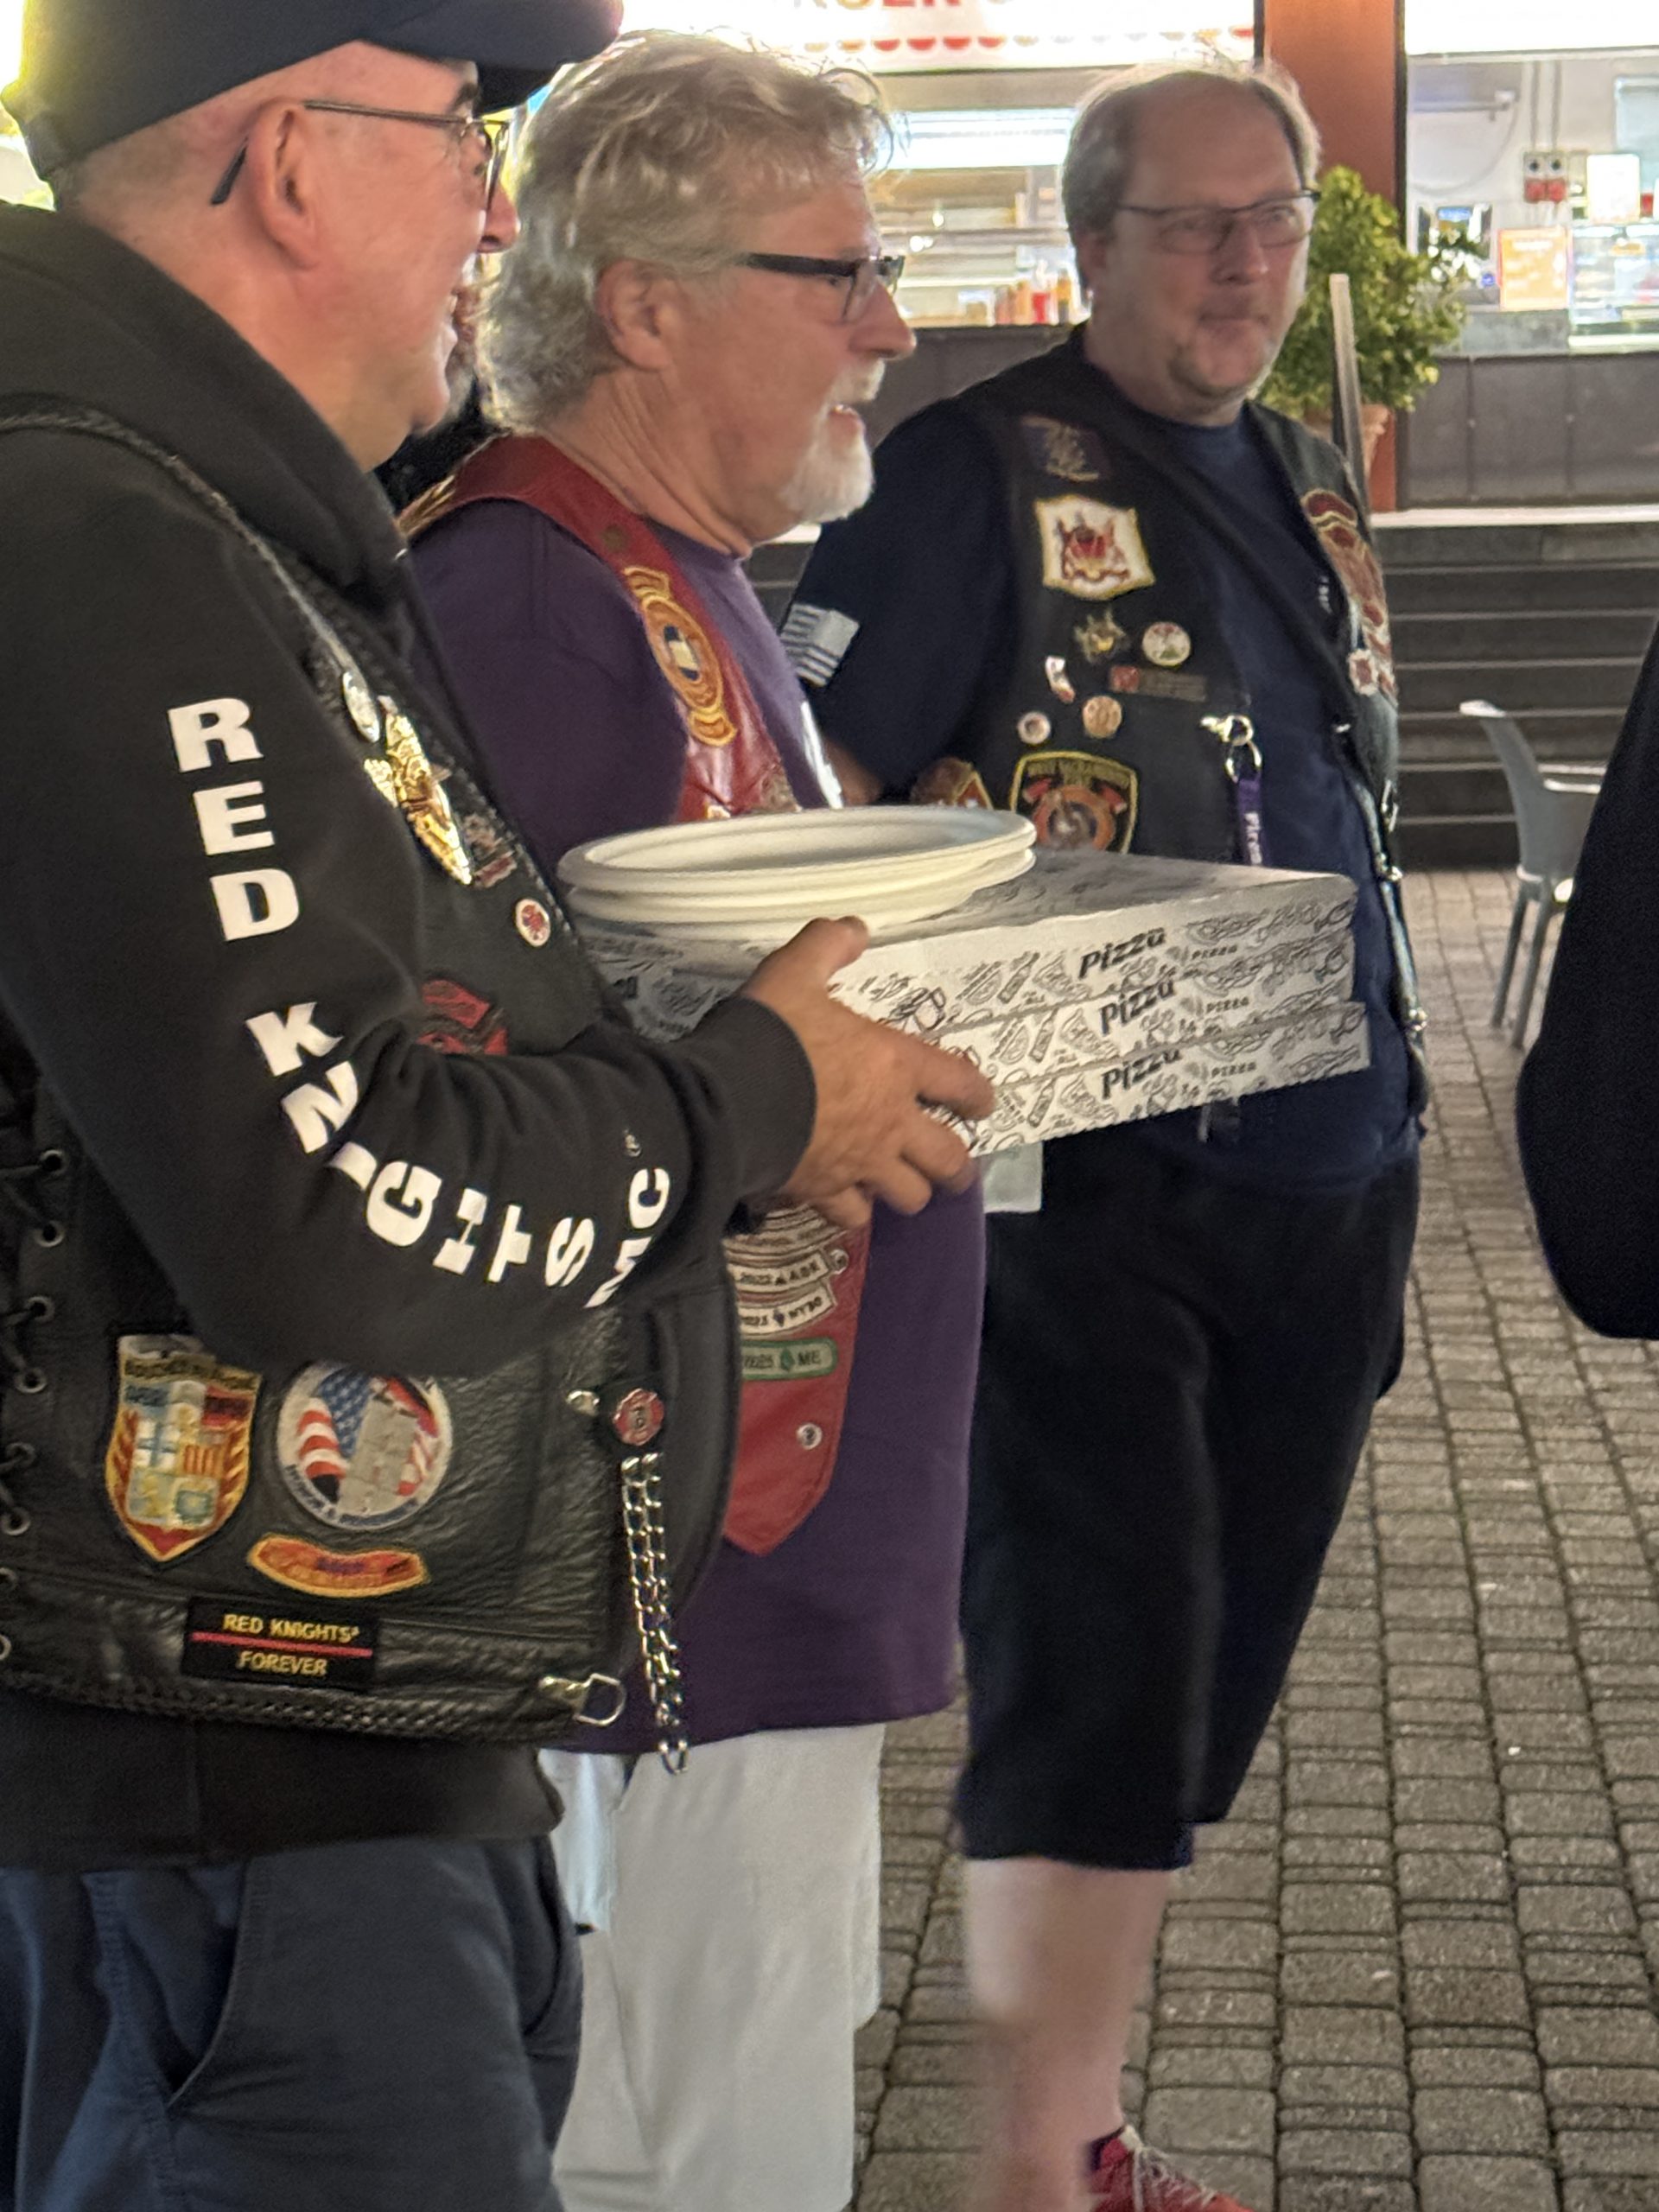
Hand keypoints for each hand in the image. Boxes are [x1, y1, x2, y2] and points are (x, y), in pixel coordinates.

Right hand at [740, 917, 994, 1227]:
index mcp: (894, 1065)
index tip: (984, 1105)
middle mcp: (890, 1122)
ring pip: (908, 1196)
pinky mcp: (823, 1193)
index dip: (978, 1094)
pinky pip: (850, 1216)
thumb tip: (855, 929)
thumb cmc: (771, 1034)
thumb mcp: (795, 972)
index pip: (959, 1082)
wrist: (728, 1101)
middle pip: (947, 1158)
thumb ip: (826, 946)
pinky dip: (851, 1212)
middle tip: (955, 1169)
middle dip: (957, 1167)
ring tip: (901, 1190)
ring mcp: (860, 1164)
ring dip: (909, 1193)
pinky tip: (843, 1204)